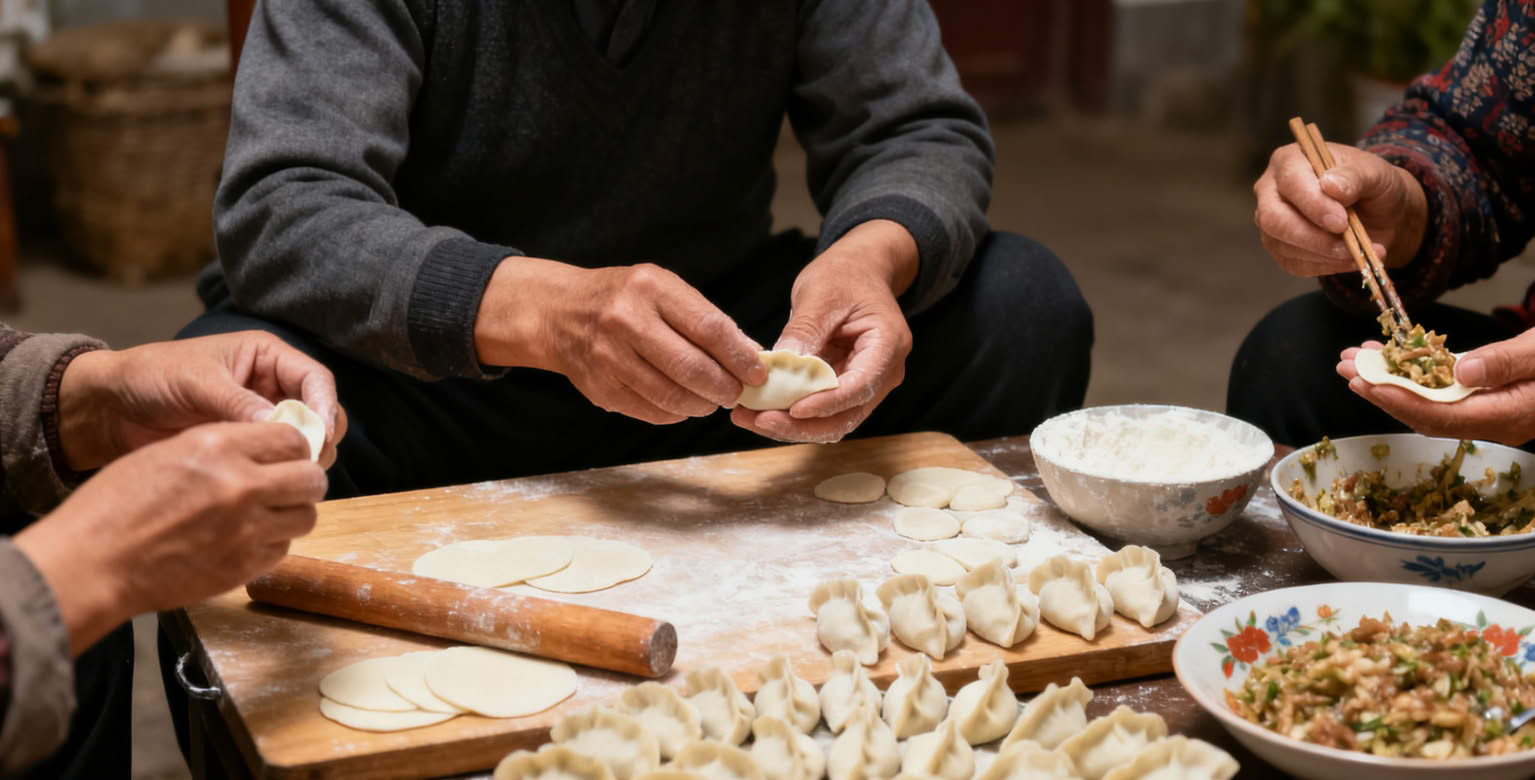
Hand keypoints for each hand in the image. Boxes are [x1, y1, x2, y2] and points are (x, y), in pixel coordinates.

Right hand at [13, 422, 325, 654]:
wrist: (95, 562)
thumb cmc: (117, 505)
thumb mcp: (168, 452)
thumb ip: (223, 447)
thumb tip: (264, 449)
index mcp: (220, 447)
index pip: (292, 438)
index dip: (293, 447)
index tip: (286, 455)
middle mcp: (242, 485)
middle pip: (312, 478)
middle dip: (303, 480)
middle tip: (287, 485)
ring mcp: (247, 529)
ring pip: (306, 516)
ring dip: (292, 513)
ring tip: (267, 514)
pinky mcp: (245, 566)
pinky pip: (283, 548)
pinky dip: (273, 542)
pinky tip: (246, 539)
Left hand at [58, 332, 345, 469]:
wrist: (112, 408)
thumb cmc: (152, 377)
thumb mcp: (197, 382)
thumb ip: (238, 403)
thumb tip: (282, 429)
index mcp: (266, 357)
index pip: (316, 379)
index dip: (324, 406)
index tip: (319, 437)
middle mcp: (272, 385)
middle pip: (319, 411)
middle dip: (319, 436)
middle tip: (305, 462)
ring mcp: (260, 417)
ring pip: (303, 438)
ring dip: (301, 456)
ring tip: (284, 474)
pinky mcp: (246, 445)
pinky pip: (276, 457)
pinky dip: (280, 469)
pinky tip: (268, 481)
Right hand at [474, 257, 766, 423]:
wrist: (560, 313)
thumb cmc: (625, 299)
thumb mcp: (663, 290)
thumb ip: (706, 320)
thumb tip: (751, 356)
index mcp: (649, 288)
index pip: (708, 328)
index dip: (739, 357)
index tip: (758, 373)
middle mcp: (626, 321)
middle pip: (691, 368)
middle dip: (724, 387)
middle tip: (736, 393)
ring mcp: (609, 358)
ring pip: (672, 397)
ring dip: (702, 405)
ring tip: (711, 399)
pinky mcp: (601, 389)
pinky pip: (651, 412)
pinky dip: (676, 413)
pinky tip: (683, 403)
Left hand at [732, 220, 916, 442]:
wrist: (859, 271)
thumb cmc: (845, 275)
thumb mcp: (821, 294)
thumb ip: (804, 330)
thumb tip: (782, 364)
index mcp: (887, 345)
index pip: (860, 386)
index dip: (826, 403)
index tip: (792, 410)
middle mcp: (884, 373)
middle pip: (846, 415)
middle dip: (802, 425)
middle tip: (758, 420)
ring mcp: (866, 384)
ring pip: (832, 422)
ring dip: (792, 427)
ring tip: (750, 418)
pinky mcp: (844, 388)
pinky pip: (821, 411)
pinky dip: (791, 415)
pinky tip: (759, 411)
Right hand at [1254, 142, 1427, 276]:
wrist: (1382, 214)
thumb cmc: (1374, 187)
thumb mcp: (1376, 174)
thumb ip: (1355, 176)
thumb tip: (1331, 186)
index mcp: (1290, 161)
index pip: (1291, 182)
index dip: (1313, 204)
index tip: (1341, 222)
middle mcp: (1271, 190)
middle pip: (1273, 218)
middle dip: (1312, 236)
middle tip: (1347, 245)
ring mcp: (1271, 221)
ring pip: (1283, 245)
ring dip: (1325, 255)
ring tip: (1360, 253)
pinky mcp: (1279, 248)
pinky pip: (1294, 264)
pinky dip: (1325, 266)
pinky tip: (1349, 259)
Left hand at [1337, 332, 1534, 444]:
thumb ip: (1506, 363)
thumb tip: (1461, 373)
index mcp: (1505, 416)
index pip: (1440, 415)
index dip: (1398, 400)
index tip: (1365, 383)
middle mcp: (1491, 420)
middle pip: (1423, 411)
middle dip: (1380, 389)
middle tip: (1345, 367)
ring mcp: (1486, 410)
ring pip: (1426, 400)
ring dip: (1388, 379)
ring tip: (1354, 359)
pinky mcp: (1484, 395)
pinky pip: (1440, 390)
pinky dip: (1411, 374)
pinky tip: (1386, 358)